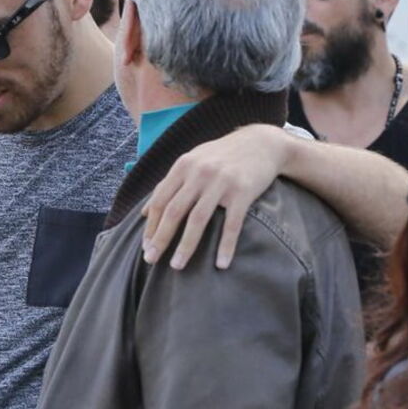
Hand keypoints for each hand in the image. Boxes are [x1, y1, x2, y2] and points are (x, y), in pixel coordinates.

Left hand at [141, 124, 285, 269]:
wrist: (263, 143)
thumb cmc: (222, 156)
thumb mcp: (192, 162)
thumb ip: (169, 185)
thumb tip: (145, 212)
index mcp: (183, 167)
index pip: (160, 200)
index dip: (151, 225)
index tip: (145, 247)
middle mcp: (199, 173)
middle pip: (174, 211)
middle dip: (161, 238)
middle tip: (150, 260)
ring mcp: (221, 182)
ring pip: (198, 219)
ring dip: (186, 246)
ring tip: (177, 266)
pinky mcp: (243, 191)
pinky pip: (232, 223)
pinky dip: (226, 245)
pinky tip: (221, 264)